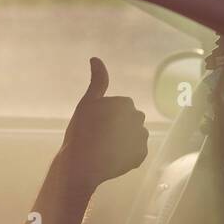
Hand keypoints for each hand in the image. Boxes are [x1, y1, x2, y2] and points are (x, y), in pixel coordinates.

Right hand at [58, 57, 148, 191]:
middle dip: (118, 126)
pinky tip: (112, 158)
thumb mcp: (86, 103)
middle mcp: (138, 118)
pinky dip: (126, 155)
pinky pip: (135, 152)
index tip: (95, 124)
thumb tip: (96, 58)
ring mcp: (141, 138)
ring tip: (105, 149)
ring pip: (133, 136)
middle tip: (99, 137)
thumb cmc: (81, 132)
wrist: (82, 164)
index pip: (119, 107)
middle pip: (129, 120)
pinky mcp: (142, 156)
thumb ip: (97, 81)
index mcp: (125, 102)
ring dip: (124, 140)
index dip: (105, 116)